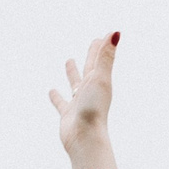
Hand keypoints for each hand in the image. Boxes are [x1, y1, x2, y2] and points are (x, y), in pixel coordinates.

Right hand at [50, 31, 120, 168]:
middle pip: (91, 68)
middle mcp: (91, 91)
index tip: (104, 36)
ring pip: (75, 83)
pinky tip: (52, 90)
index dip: (102, 47)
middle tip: (93, 42)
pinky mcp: (68, 114)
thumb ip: (106, 56)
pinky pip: (61, 102)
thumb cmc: (94, 108)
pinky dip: (57, 96)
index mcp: (100, 81)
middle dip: (92, 55)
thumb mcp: (100, 77)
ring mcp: (79, 102)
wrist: (85, 137)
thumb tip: (116, 32)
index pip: (100, 59)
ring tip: (69, 61)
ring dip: (73, 72)